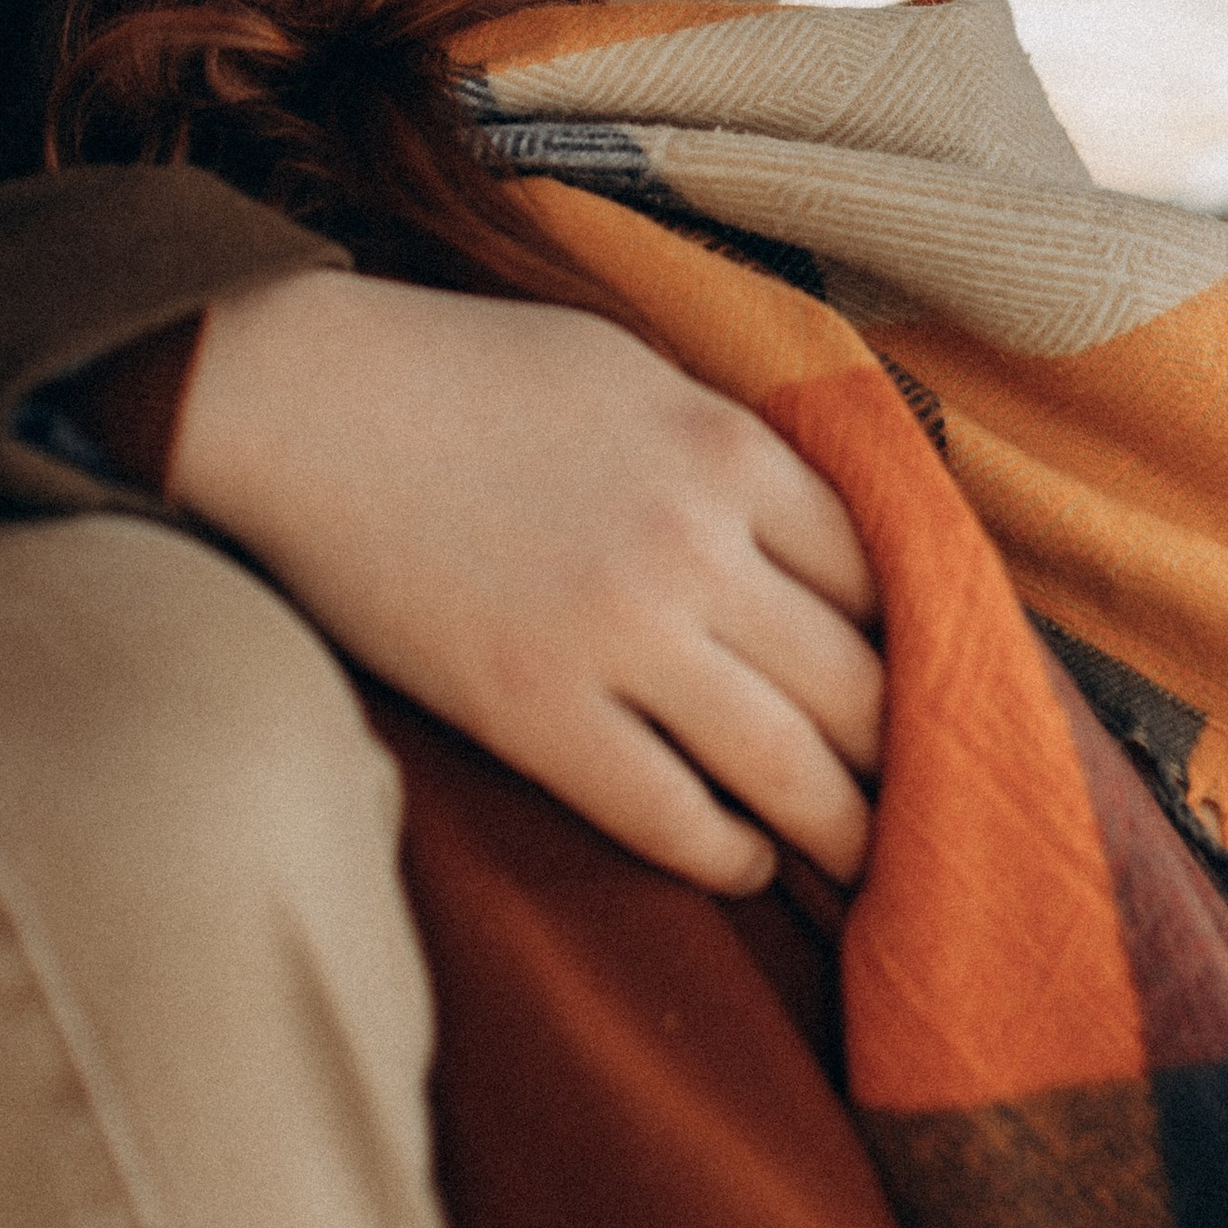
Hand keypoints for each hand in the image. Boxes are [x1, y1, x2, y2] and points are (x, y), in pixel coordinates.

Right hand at [168, 268, 882, 893]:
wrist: (299, 401)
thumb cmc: (458, 369)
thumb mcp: (626, 366)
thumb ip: (723, 445)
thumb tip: (806, 529)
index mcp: (727, 447)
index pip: (884, 574)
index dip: (915, 644)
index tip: (925, 688)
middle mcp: (695, 546)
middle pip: (861, 685)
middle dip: (904, 756)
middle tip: (927, 802)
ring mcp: (616, 635)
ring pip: (790, 770)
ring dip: (844, 830)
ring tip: (859, 857)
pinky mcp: (533, 712)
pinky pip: (669, 816)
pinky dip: (728, 855)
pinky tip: (743, 861)